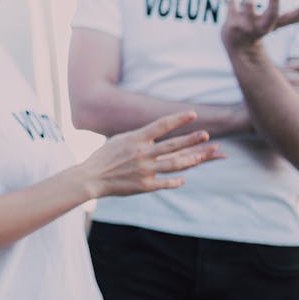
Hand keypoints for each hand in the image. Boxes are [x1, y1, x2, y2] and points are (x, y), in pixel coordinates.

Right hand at [79, 110, 222, 197]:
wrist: (91, 178)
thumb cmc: (105, 156)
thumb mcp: (120, 140)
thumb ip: (140, 136)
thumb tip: (157, 130)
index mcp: (135, 139)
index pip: (161, 125)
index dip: (178, 119)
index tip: (193, 114)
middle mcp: (142, 153)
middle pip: (172, 145)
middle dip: (191, 140)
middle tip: (207, 135)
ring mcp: (145, 170)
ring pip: (174, 164)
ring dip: (191, 160)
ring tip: (203, 156)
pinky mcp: (145, 185)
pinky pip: (166, 183)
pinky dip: (176, 181)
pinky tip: (184, 179)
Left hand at [221, 0, 298, 52]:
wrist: (238, 48)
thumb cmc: (261, 31)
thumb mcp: (279, 24)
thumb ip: (296, 18)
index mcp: (273, 24)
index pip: (291, 18)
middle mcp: (261, 26)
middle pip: (271, 14)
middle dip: (275, 1)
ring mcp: (247, 25)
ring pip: (248, 2)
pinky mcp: (232, 22)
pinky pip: (231, 4)